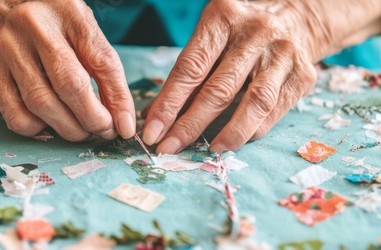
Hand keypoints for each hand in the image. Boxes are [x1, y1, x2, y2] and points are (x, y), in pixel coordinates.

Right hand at [0, 0, 135, 140]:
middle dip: (92, 119)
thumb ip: (102, 68)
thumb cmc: (48, 27)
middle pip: (70, 85)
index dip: (118, 99)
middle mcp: (33, 25)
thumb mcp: (79, 31)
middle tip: (102, 132)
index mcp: (68, 11)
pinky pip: (16, 116)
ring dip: (68, 128)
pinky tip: (48, 123)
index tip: (124, 126)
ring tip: (80, 131)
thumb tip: (121, 119)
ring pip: (42, 105)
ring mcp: (5, 47)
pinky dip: (38, 129)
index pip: (102, 61)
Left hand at [142, 0, 318, 153]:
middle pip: (218, 89)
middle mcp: (256, 32)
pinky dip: (250, 131)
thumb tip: (153, 116)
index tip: (152, 132)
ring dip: (226, 134)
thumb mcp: (209, 41)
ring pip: (253, 103)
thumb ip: (185, 75)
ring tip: (205, 151)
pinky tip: (231, 142)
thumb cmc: (238, 35)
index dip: (169, 104)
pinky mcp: (302, 75)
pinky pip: (273, 112)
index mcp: (223, 17)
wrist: (294, 20)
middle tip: (168, 149)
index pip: (190, 68)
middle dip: (189, 125)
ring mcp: (283, 53)